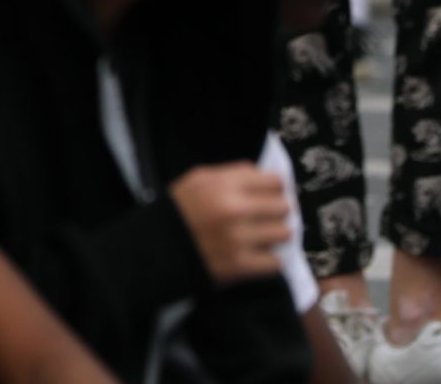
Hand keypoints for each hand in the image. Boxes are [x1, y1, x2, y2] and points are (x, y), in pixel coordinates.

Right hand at [169, 163, 291, 285]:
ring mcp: (238, 239)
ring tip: (261, 236)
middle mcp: (234, 210)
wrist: (158, 248)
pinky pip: (275, 262)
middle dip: (276, 211)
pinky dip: (268, 260)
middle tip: (265, 216)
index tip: (270, 195)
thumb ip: (231, 174)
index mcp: (224, 185)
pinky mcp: (239, 266)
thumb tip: (262, 176)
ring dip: (274, 235)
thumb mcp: (198, 179)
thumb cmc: (180, 210)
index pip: (274, 182)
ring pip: (283, 234)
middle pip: (283, 207)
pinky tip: (255, 255)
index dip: (275, 188)